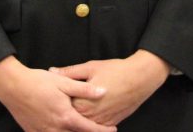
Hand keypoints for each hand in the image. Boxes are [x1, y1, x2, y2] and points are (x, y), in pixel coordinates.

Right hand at [0, 56, 116, 131]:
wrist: (12, 86)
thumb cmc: (38, 82)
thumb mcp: (63, 82)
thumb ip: (84, 89)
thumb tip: (103, 92)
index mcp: (65, 116)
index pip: (88, 129)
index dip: (102, 131)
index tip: (113, 130)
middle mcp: (55, 128)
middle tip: (101, 129)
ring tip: (83, 129)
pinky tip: (63, 129)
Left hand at [55, 49, 169, 124]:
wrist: (140, 78)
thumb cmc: (116, 71)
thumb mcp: (90, 67)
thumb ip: (69, 72)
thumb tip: (52, 71)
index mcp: (82, 102)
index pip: (62, 107)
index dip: (57, 100)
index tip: (54, 96)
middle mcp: (91, 116)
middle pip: (72, 118)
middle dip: (66, 111)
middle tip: (63, 103)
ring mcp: (101, 121)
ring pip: (83, 125)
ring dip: (78, 119)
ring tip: (77, 108)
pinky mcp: (110, 123)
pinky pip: (96, 127)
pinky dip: (90, 123)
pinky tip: (89, 114)